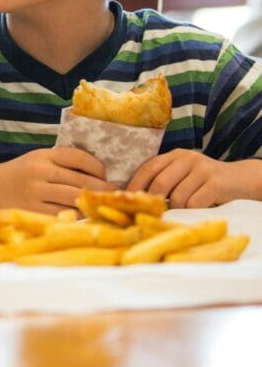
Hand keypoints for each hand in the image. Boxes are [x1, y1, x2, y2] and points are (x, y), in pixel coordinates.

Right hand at [0, 147, 112, 214]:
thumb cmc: (13, 177)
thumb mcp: (33, 162)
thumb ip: (59, 164)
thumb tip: (98, 175)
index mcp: (41, 156)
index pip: (79, 157)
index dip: (98, 167)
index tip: (103, 175)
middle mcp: (39, 172)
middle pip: (83, 182)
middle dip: (103, 190)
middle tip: (113, 196)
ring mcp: (35, 194)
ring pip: (75, 201)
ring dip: (91, 205)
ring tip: (100, 207)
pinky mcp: (32, 212)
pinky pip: (63, 216)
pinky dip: (75, 218)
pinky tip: (80, 217)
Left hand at [127, 150, 261, 207]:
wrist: (239, 179)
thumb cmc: (204, 181)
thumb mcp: (183, 173)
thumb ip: (165, 178)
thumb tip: (136, 197)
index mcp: (175, 155)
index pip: (149, 167)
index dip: (136, 184)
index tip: (127, 198)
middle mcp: (188, 158)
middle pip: (161, 182)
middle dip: (155, 200)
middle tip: (154, 211)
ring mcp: (203, 169)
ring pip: (178, 197)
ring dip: (177, 209)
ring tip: (182, 209)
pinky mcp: (216, 183)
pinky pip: (195, 203)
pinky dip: (192, 211)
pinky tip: (196, 209)